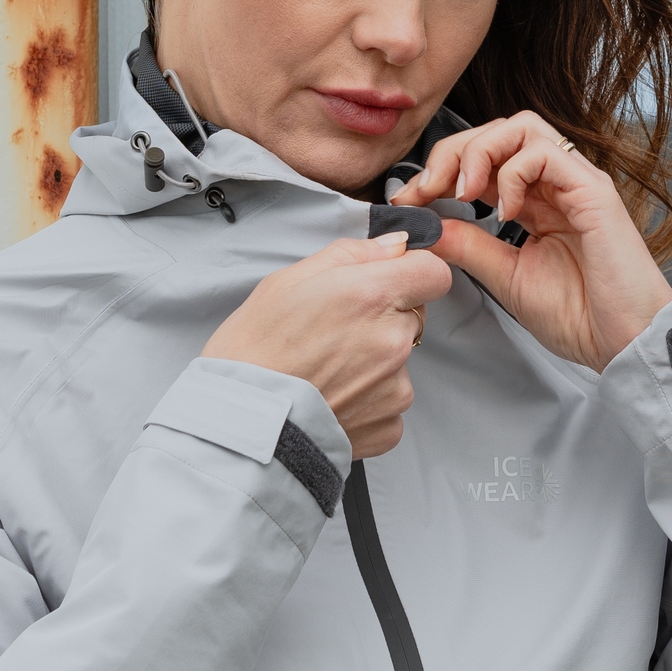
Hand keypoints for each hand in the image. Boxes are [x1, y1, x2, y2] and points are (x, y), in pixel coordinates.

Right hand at [203, 234, 452, 458]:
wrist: (238, 425)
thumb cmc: (252, 352)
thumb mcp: (286, 282)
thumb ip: (350, 255)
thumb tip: (394, 246)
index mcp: (370, 296)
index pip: (433, 274)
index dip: (411, 275)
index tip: (387, 284)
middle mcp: (392, 340)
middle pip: (413, 317)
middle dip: (383, 319)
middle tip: (333, 334)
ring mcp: (395, 386)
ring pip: (400, 361)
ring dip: (374, 362)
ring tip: (325, 372)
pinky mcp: (390, 424)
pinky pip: (390, 401)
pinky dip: (368, 400)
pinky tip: (331, 398)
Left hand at [392, 113, 671, 371]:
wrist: (624, 343)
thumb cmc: (580, 316)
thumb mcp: (506, 277)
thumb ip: (469, 246)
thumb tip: (427, 224)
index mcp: (536, 202)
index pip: (485, 159)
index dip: (442, 169)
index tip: (409, 198)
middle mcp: (556, 184)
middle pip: (499, 130)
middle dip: (452, 152)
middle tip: (426, 188)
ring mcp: (576, 183)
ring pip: (522, 127)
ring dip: (480, 152)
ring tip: (464, 192)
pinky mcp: (593, 191)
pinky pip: (545, 152)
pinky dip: (513, 172)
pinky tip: (505, 211)